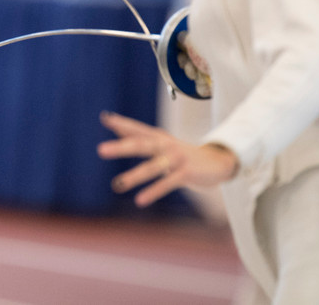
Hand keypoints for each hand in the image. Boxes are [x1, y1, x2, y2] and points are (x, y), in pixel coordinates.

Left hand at [97, 112, 238, 207]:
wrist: (217, 161)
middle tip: (101, 150)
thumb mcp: (161, 142)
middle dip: (121, 147)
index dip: (122, 124)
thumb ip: (137, 135)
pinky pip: (167, 183)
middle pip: (141, 144)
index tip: (105, 118)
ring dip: (134, 176)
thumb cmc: (181, 152)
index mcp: (158, 137)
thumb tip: (112, 123)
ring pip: (152, 167)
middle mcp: (166, 145)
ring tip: (117, 185)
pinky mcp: (186, 172)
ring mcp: (176, 158)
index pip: (137, 129)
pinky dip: (153, 192)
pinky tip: (140, 200)